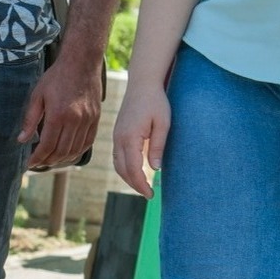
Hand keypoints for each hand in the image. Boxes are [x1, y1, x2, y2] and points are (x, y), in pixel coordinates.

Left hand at [19, 52, 102, 169]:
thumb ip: (30, 119)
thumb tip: (21, 140)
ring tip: (50, 159)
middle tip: (38, 163)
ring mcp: (88, 120)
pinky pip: (88, 142)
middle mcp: (75, 120)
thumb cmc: (56, 77)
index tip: (30, 163)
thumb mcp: (37, 95)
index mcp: (58, 115)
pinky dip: (77, 151)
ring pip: (75, 149)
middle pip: (61, 151)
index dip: (37, 158)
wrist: (82, 61)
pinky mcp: (96, 117)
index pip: (47, 146)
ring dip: (62, 159)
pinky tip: (67, 153)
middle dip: (47, 161)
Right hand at [111, 84, 169, 198]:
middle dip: (134, 184)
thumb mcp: (163, 123)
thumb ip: (157, 146)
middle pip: (123, 170)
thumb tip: (155, 168)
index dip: (141, 184)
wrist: (142, 84)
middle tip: (148, 194)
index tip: (150, 194)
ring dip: (128, 178)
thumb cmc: (156, 101)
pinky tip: (135, 171)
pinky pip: (117, 157)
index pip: (133, 169)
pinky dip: (125, 168)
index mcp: (130, 138)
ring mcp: (116, 137)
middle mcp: (119, 140)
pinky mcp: (117, 135)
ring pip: (118, 165)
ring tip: (142, 185)